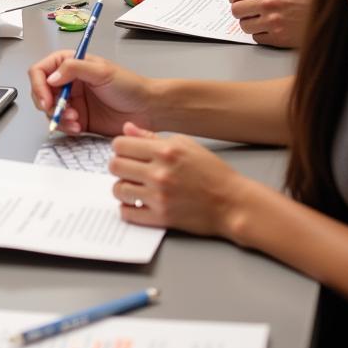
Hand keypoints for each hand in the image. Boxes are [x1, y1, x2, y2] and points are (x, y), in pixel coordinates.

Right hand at [28, 52, 154, 136]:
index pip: (41, 70)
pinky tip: (79, 127)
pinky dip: (66, 128)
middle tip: (59, 112)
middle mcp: (68, 82)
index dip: (39, 85)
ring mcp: (72, 101)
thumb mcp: (102, 71)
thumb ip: (74, 68)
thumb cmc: (130, 86)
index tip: (46, 99)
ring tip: (75, 121)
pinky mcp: (78, 119)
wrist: (147, 109)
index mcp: (71, 65)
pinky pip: (62, 124)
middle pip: (41, 93)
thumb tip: (50, 77)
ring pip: (49, 111)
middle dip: (47, 105)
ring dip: (58, 118)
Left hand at [110, 123, 245, 238]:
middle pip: (115, 166)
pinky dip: (127, 208)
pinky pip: (127, 213)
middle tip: (128, 169)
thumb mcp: (186, 144)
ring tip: (133, 187)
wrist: (232, 203)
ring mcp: (160, 196)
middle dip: (119, 166)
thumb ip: (152, 136)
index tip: (126, 152)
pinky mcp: (162, 218)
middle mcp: (160, 173)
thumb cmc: (212, 172)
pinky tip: (136, 203)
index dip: (120, 147)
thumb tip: (127, 129)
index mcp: (165, 150)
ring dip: (122, 187)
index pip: (120, 145)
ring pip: (118, 189)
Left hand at [228, 0, 314, 47]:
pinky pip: (256, 38)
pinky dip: (262, 34)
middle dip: (241, 10)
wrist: (334, 12)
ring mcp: (273, 21)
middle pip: (236, 10)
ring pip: (244, 25)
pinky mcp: (279, 37)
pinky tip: (273, 27)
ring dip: (250, 23)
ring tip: (263, 18)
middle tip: (249, 10)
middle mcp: (270, 1)